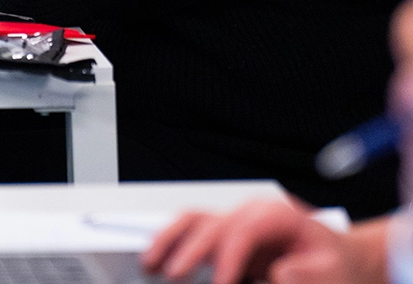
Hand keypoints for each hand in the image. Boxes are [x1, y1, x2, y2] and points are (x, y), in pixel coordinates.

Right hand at [141, 201, 379, 283]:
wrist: (338, 261)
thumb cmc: (333, 265)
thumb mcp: (330, 272)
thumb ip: (305, 274)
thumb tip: (277, 273)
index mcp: (277, 216)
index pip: (243, 229)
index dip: (227, 258)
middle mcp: (250, 213)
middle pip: (212, 223)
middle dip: (189, 250)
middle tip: (174, 276)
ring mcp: (236, 222)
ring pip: (193, 221)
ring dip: (170, 240)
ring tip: (151, 264)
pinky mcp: (227, 237)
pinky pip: (193, 233)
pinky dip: (173, 244)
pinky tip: (158, 261)